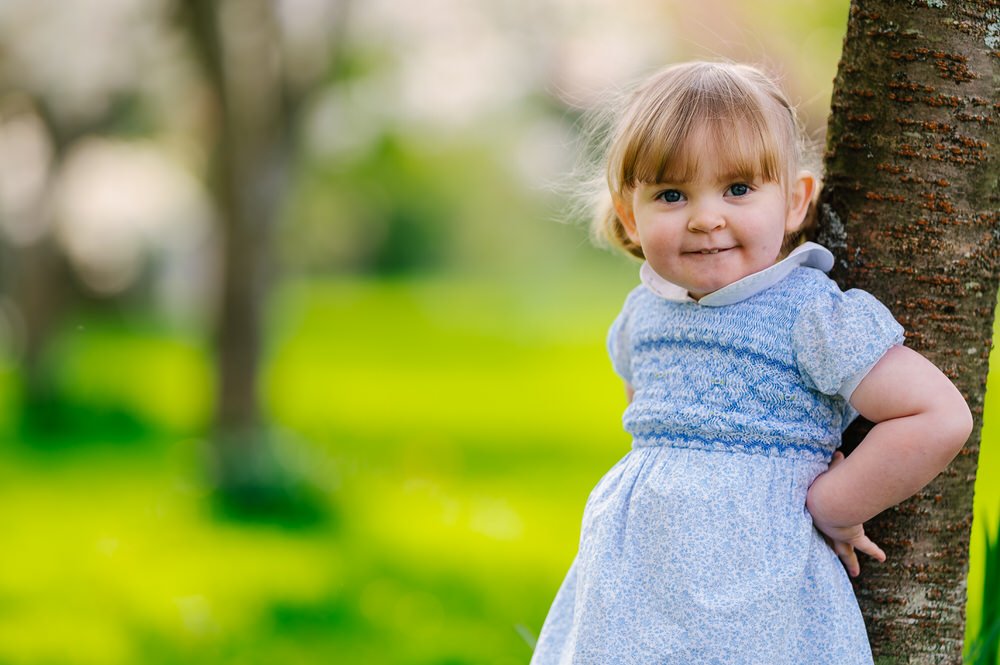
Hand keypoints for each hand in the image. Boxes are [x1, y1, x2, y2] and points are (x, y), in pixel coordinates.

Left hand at [807, 451, 886, 577]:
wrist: (827, 500)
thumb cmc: (825, 484)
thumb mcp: (831, 472)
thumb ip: (835, 464)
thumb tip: (839, 452)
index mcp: (821, 512)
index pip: (823, 516)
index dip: (825, 518)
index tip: (824, 519)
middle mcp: (827, 525)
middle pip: (829, 539)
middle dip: (831, 548)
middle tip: (833, 556)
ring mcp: (838, 533)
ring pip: (843, 551)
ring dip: (849, 561)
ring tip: (854, 572)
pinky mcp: (851, 536)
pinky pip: (864, 546)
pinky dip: (873, 551)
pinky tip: (881, 557)